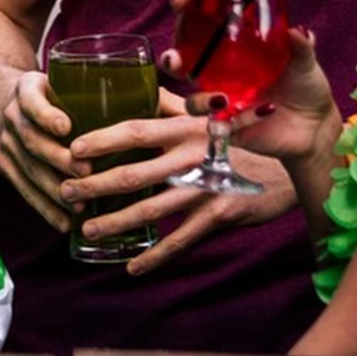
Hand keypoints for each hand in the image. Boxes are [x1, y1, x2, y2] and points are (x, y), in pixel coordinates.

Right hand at [0, 70, 75, 232]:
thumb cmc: (50, 94)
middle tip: (86, 172)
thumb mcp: (61, 80)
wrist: (6, 103)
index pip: (33, 100)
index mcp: (27, 89)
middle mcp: (12, 116)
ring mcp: (4, 143)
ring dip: (54, 190)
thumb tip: (151, 100)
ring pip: (29, 170)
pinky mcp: (4, 166)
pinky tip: (65, 222)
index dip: (47, 115)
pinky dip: (45, 208)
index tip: (67, 126)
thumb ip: (91, 88)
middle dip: (58, 159)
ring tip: (80, 204)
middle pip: (32, 140)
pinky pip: (25, 190)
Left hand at [58, 88, 297, 274]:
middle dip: (95, 184)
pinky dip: (155, 257)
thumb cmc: (242, 136)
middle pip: (133, 172)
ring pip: (150, 208)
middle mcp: (191, 154)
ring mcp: (205, 186)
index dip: (102, 138)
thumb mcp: (210, 115)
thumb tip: (143, 88)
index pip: (135, 128)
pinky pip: (180, 240)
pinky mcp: (220, 213)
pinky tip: (133, 267)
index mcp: (185, 126)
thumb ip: (177, 105)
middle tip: (66, 192)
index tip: (73, 148)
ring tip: (87, 230)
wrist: (289, 162)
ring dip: (115, 221)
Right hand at [164, 0, 340, 165]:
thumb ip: (301, 44)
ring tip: (222, 99)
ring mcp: (221, 103)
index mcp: (230, 50)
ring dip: (200, 100)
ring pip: (192, 102)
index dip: (185, 11)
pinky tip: (265, 111)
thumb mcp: (304, 60)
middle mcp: (219, 75)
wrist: (316, 125)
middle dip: (170, 59)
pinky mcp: (230, 129)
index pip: (198, 27)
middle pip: (180, 65)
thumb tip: (298, 30)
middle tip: (176, 58)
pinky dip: (241, 120)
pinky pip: (222, 127)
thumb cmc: (304, 85)